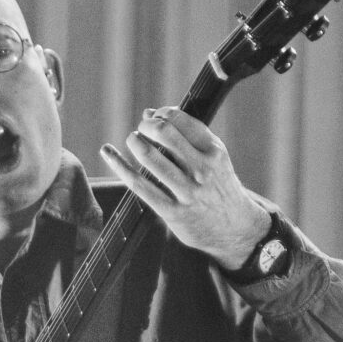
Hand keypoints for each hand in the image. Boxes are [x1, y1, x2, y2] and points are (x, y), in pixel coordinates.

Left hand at [99, 106, 271, 269]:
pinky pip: (139, 185)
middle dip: (147, 126)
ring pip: (150, 157)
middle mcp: (202, 170)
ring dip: (134, 142)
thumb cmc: (218, 186)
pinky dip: (119, 166)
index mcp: (214, 151)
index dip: (161, 113)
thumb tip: (149, 113)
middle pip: (165, 134)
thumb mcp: (214, 157)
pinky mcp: (172, 212)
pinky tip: (108, 153)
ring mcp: (187, 192)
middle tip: (142, 129)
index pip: (181, 120)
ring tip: (133, 140)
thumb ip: (187, 136)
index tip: (154, 117)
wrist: (235, 228)